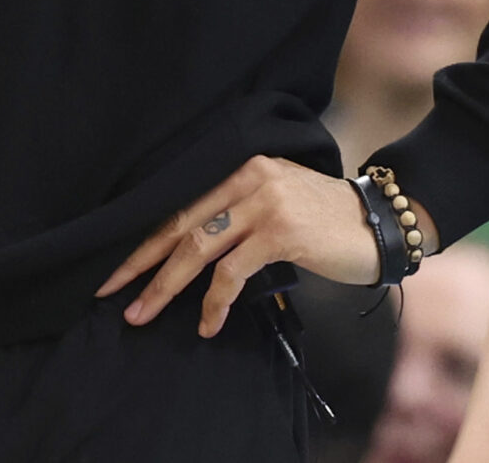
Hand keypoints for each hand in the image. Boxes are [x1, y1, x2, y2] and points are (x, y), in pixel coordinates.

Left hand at [98, 156, 398, 337]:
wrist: (380, 224)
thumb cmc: (325, 220)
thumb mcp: (276, 201)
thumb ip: (237, 212)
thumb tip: (185, 250)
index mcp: (243, 164)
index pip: (181, 201)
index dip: (143, 235)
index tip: (114, 264)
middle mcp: (250, 175)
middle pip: (179, 221)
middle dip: (140, 261)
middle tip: (109, 290)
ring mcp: (265, 201)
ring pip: (197, 247)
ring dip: (165, 286)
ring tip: (142, 314)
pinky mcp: (280, 232)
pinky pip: (232, 273)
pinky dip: (214, 303)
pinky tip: (208, 324)